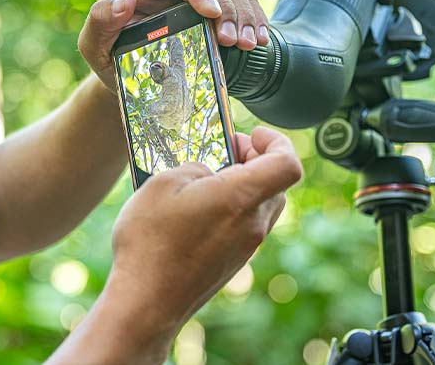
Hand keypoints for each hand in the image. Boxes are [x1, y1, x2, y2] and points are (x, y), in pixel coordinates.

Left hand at [78, 0, 269, 93]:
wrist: (125, 73)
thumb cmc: (106, 58)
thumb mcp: (93, 45)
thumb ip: (100, 21)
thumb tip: (124, 0)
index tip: (213, 13)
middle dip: (227, 10)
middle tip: (237, 41)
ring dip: (244, 14)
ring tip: (250, 43)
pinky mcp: (208, 3)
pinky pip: (238, 0)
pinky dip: (253, 16)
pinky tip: (261, 37)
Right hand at [106, 127, 301, 348]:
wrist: (147, 301)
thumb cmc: (152, 242)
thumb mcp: (163, 182)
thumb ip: (194, 167)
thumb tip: (206, 173)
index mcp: (241, 197)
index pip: (287, 163)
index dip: (276, 140)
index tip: (252, 134)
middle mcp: (252, 224)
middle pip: (276, 183)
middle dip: (254, 159)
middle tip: (224, 150)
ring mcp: (245, 247)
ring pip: (260, 205)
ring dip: (242, 185)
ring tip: (206, 178)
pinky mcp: (232, 262)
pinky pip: (243, 226)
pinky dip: (231, 208)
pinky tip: (196, 208)